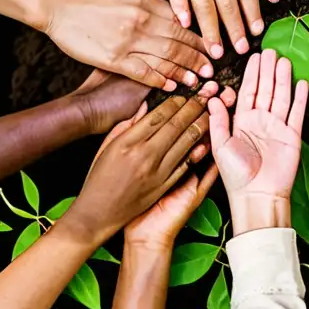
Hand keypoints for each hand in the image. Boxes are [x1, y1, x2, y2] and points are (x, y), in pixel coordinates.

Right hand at [45, 0, 211, 90]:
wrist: (60, 8)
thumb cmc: (94, 2)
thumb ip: (153, 6)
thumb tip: (178, 18)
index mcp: (146, 2)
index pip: (181, 21)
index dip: (200, 36)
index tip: (213, 46)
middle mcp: (141, 19)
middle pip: (179, 39)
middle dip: (199, 55)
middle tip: (213, 67)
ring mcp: (128, 39)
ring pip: (166, 56)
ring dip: (185, 69)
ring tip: (199, 79)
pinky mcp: (114, 57)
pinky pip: (143, 71)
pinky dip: (160, 79)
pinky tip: (172, 85)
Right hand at [64, 82, 218, 243]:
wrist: (98, 214)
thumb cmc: (98, 179)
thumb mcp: (105, 148)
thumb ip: (126, 126)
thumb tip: (144, 107)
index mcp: (127, 143)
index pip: (158, 115)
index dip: (176, 102)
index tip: (186, 94)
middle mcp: (143, 155)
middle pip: (175, 125)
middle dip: (194, 108)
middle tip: (206, 97)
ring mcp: (156, 172)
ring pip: (185, 142)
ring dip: (200, 125)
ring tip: (210, 114)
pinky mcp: (163, 186)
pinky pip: (185, 164)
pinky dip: (197, 151)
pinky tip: (206, 140)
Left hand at [208, 49, 307, 233]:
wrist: (258, 195)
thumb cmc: (236, 175)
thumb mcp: (220, 145)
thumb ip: (218, 120)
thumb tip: (213, 97)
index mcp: (242, 121)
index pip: (248, 91)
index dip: (252, 73)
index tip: (255, 56)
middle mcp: (260, 121)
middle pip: (265, 89)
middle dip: (268, 70)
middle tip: (271, 50)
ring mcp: (278, 127)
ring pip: (281, 96)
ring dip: (283, 78)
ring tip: (285, 60)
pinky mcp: (292, 135)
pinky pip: (297, 112)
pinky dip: (300, 97)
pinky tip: (302, 82)